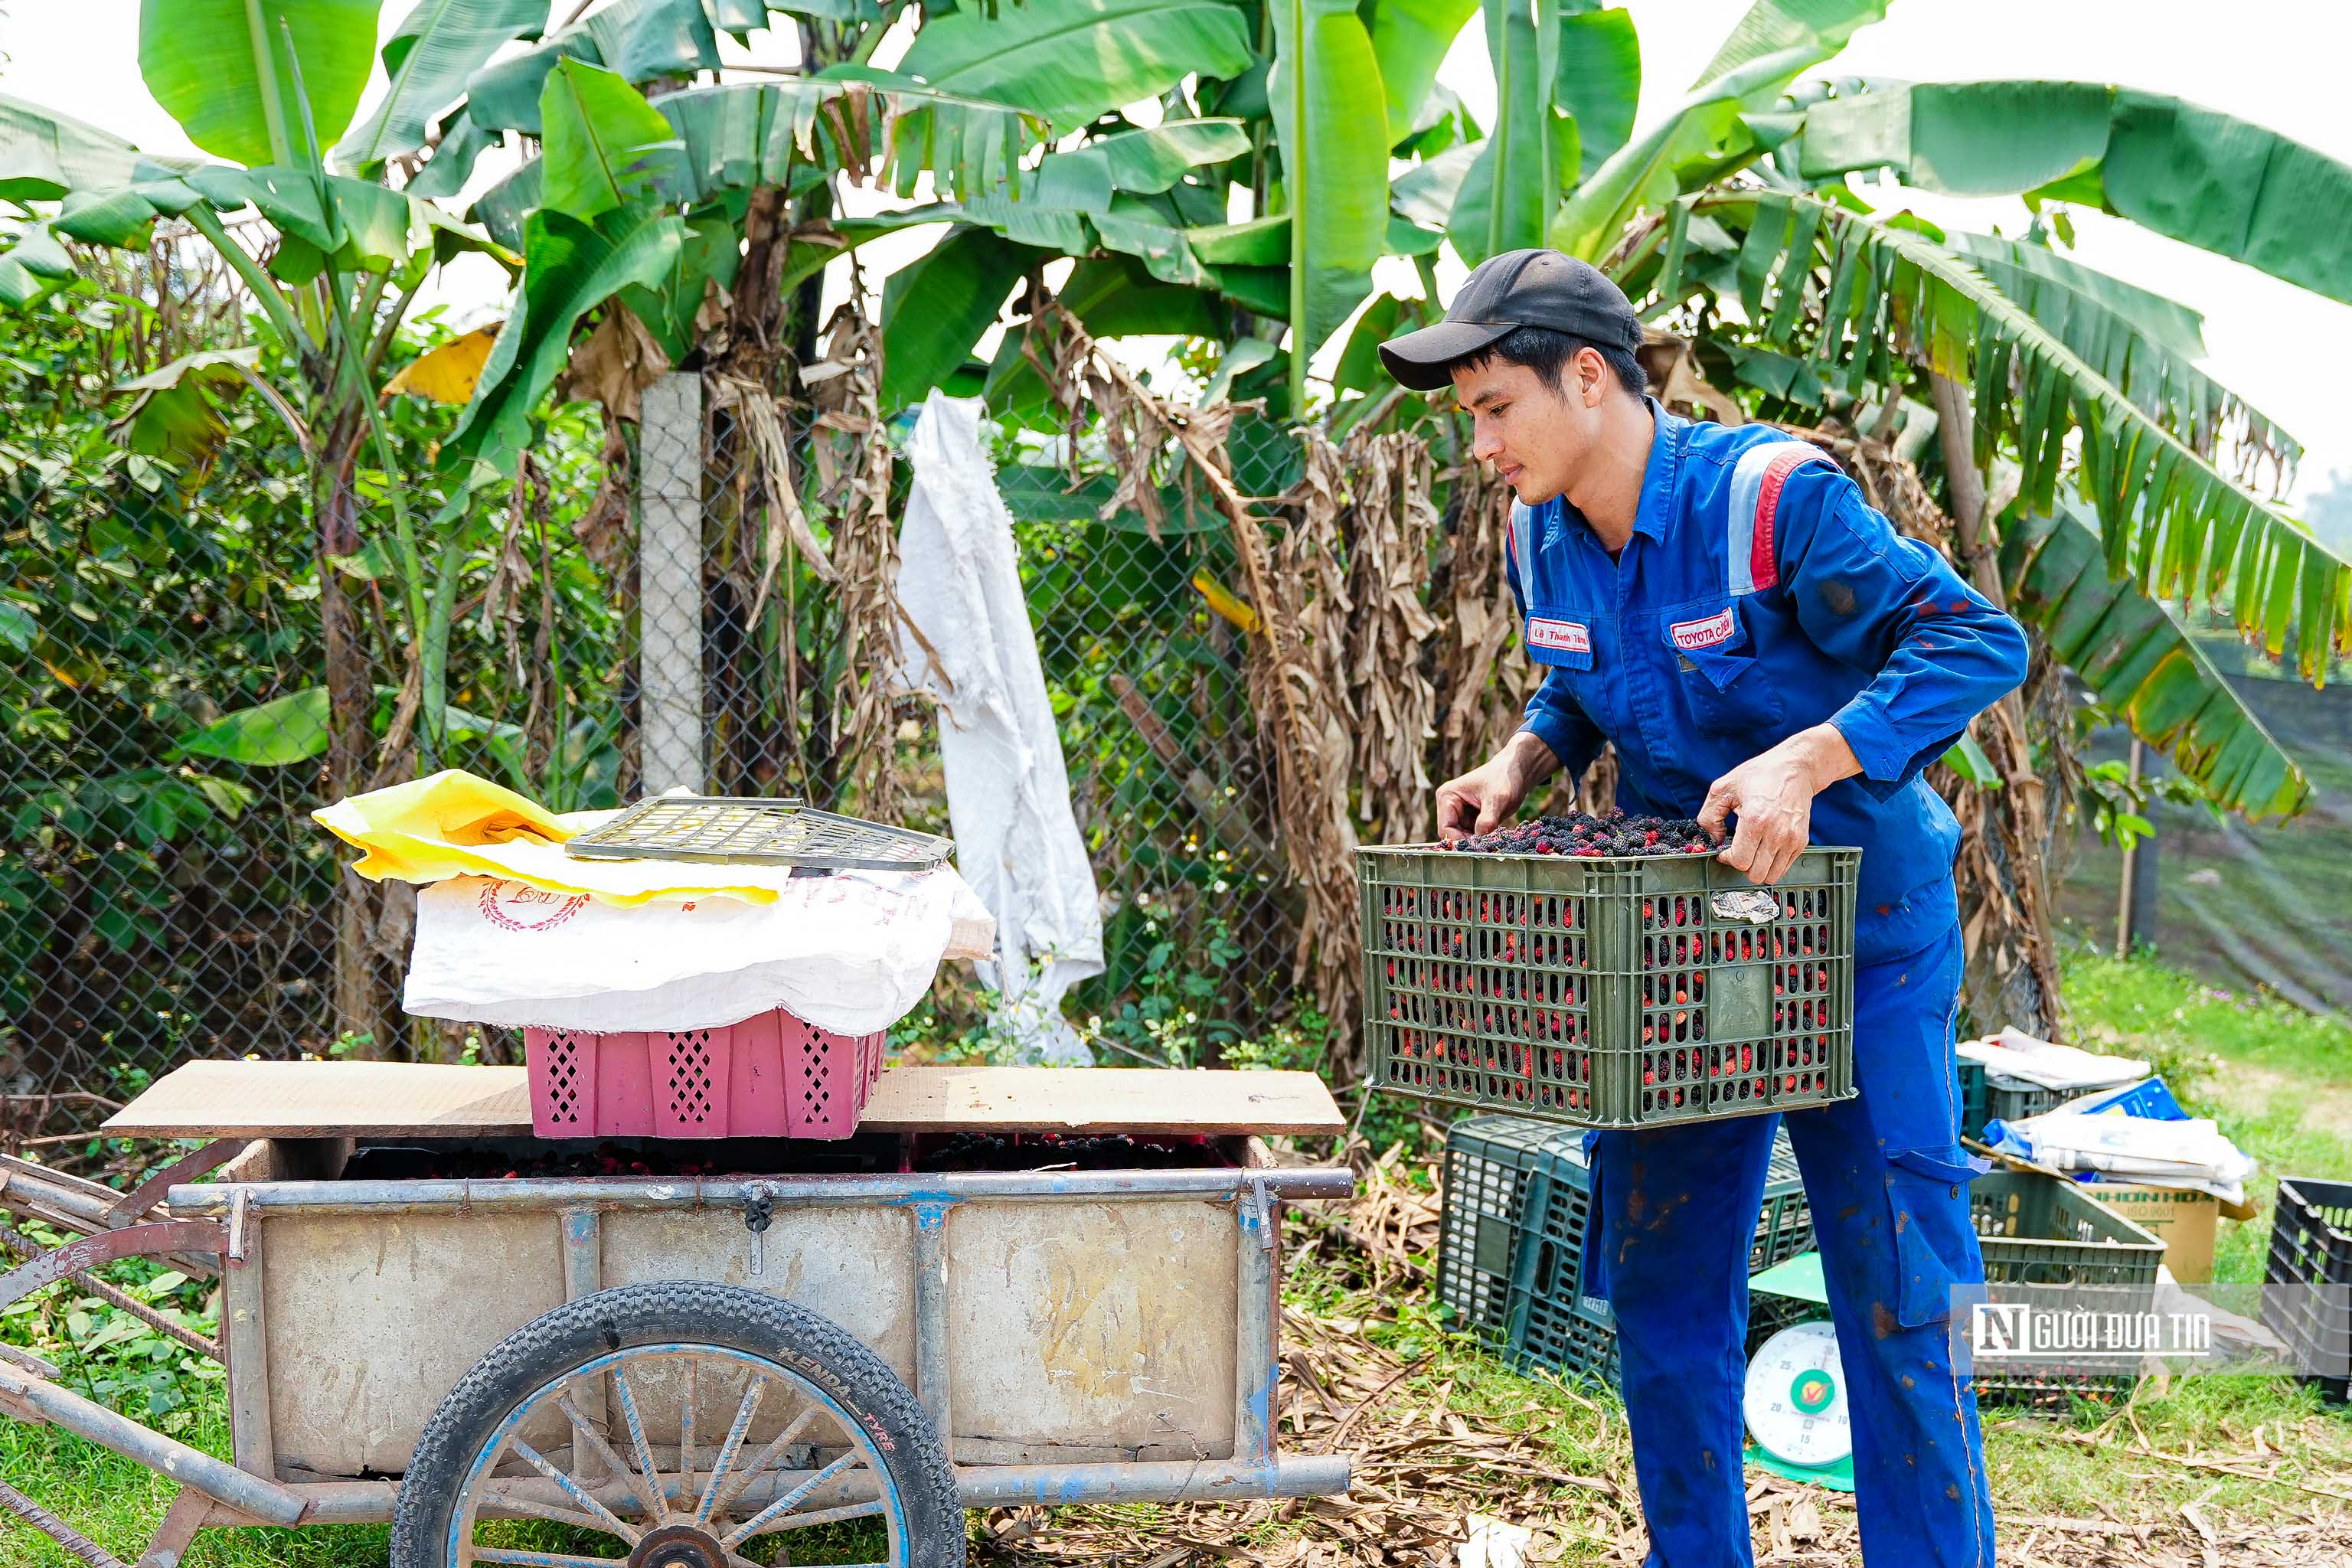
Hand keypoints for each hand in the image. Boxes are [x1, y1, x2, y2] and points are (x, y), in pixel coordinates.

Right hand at [1436, 732, 1559, 840]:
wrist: (1517, 772)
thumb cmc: (1504, 778)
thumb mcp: (1497, 799)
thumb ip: (1487, 819)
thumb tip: (1480, 839)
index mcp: (1447, 796)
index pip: (1445, 828)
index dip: (1459, 840)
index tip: (1478, 847)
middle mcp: (1449, 806)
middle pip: (1453, 835)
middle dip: (1469, 842)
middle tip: (1488, 846)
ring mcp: (1460, 813)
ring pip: (1463, 838)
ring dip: (1477, 842)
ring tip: (1493, 841)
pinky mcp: (1471, 819)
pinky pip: (1473, 836)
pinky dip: (1482, 840)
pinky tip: (1494, 838)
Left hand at [1698, 724, 1861, 884]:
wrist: (1796, 768)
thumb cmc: (1761, 774)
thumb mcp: (1724, 788)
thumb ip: (1708, 817)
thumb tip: (1714, 840)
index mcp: (1755, 820)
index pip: (1740, 861)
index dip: (1728, 859)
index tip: (1726, 850)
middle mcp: (1776, 833)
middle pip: (1755, 874)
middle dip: (1742, 865)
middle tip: (1739, 850)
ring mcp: (1792, 839)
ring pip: (1771, 876)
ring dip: (1758, 868)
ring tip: (1753, 851)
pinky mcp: (1801, 841)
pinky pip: (1784, 868)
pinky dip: (1772, 864)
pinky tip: (1765, 847)